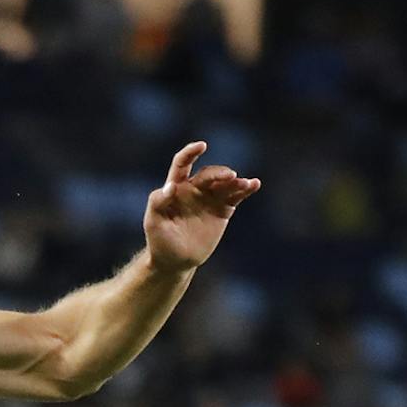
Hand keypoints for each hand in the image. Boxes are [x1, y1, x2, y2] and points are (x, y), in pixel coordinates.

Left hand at [143, 142, 259, 271]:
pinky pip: (237, 195)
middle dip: (219, 173)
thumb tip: (171, 186)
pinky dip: (246, 188)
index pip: (182, 164)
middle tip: (229, 176)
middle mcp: (194, 189)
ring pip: (225, 183)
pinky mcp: (223, 209)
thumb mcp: (153, 222)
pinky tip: (254, 184)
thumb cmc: (160, 241)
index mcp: (176, 188)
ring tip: (243, 183)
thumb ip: (158, 202)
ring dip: (236, 180)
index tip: (201, 146)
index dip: (191, 153)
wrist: (175, 261)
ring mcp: (210, 198)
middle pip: (209, 174)